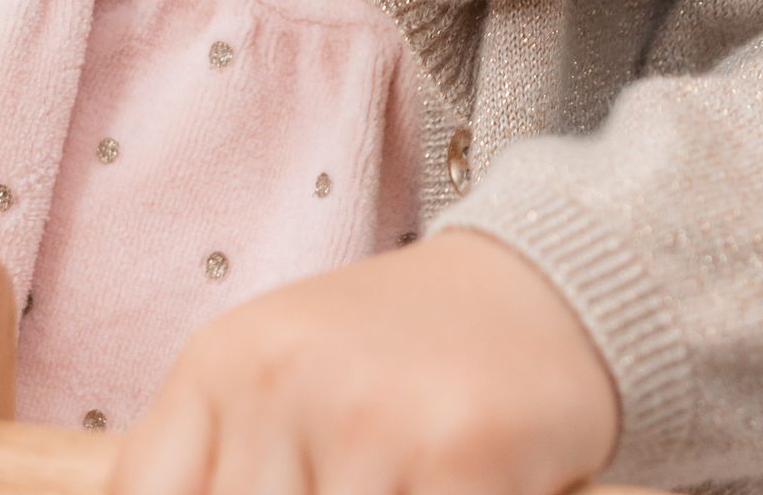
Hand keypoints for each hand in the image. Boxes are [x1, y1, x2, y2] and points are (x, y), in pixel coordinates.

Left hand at [112, 228, 620, 494]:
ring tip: (400, 480)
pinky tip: (455, 487)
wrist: (542, 287)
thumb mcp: (282, 381)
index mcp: (221, 363)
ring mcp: (367, 413)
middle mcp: (280, 378)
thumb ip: (221, 459)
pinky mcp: (458, 449)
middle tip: (349, 484)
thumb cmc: (399, 356)